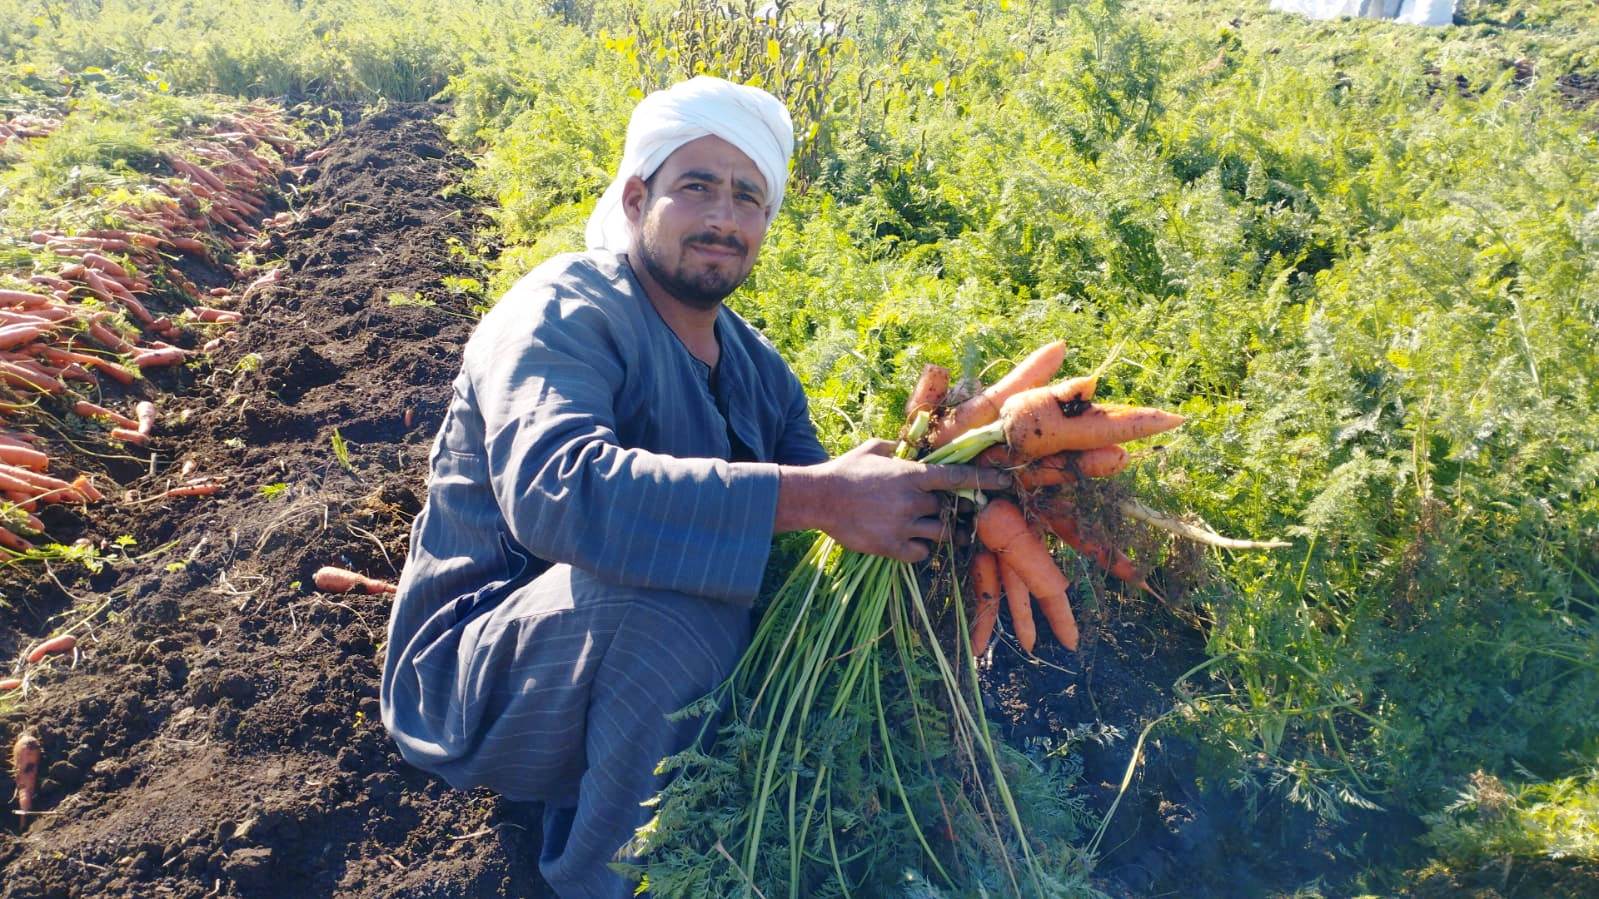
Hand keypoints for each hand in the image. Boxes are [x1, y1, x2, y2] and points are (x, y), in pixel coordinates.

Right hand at [776, 439, 1010, 562]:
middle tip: (945, 509)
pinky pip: (921, 552)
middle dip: (949, 509)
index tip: (1006, 482)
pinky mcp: (892, 547)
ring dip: (941, 531)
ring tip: (940, 530)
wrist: (820, 498)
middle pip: (948, 508)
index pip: (957, 477)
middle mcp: (913, 500)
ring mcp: (904, 525)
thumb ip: (895, 448)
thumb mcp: (872, 449)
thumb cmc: (846, 470)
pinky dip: (921, 549)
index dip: (984, 479)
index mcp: (912, 475)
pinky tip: (910, 542)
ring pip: (939, 532)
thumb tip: (905, 446)